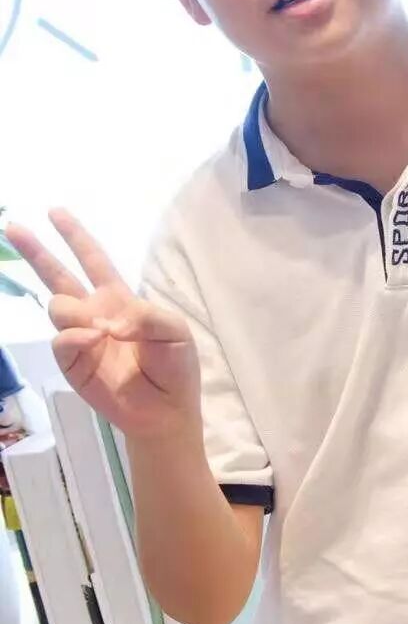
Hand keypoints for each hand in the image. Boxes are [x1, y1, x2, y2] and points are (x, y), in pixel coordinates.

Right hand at [4, 211, 201, 442]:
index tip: (55, 212)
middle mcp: (94, 313)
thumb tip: (106, 322)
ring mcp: (80, 338)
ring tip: (102, 329)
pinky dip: (77, 336)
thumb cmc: (175, 367)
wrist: (167, 410)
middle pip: (58, 276)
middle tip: (14, 228)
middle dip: (36, 251)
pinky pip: (61, 340)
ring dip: (77, 310)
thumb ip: (146, 316)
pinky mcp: (72, 364)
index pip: (93, 260)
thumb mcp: (175, 331)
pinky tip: (95, 339)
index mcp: (118, 298)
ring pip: (58, 306)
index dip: (75, 236)